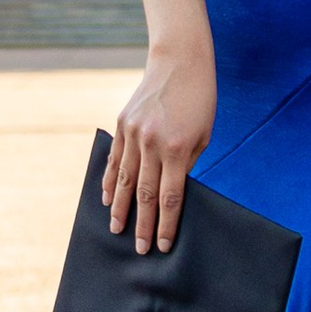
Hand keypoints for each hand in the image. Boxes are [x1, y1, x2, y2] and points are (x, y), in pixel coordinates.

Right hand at [104, 40, 215, 254]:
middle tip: (139, 249)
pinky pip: (114, 159)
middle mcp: (152, 143)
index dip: (165, 224)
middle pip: (145, 195)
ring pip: (125, 180)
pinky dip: (110, 181)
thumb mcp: (202, 136)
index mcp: (178, 149)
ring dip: (121, 208)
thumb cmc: (199, 101)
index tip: (161, 245)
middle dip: (142, 225)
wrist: (180, 62)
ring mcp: (134, 133)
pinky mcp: (122, 124)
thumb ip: (186, 166)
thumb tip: (171, 194)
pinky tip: (107, 199)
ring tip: (117, 230)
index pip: (170, 197)